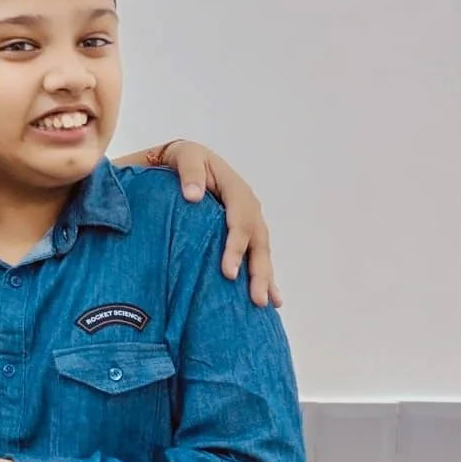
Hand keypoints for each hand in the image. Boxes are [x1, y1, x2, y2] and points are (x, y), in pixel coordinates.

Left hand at [162, 140, 280, 307]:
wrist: (191, 161)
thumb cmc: (186, 160)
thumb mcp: (186, 158)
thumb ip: (190, 173)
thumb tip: (192, 196)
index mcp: (236, 190)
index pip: (239, 221)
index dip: (236, 247)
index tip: (229, 272)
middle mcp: (249, 207)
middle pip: (257, 241)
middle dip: (258, 271)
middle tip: (256, 298)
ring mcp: (251, 220)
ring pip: (262, 252)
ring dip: (266, 278)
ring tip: (267, 304)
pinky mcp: (247, 232)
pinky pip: (259, 255)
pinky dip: (266, 276)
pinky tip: (273, 299)